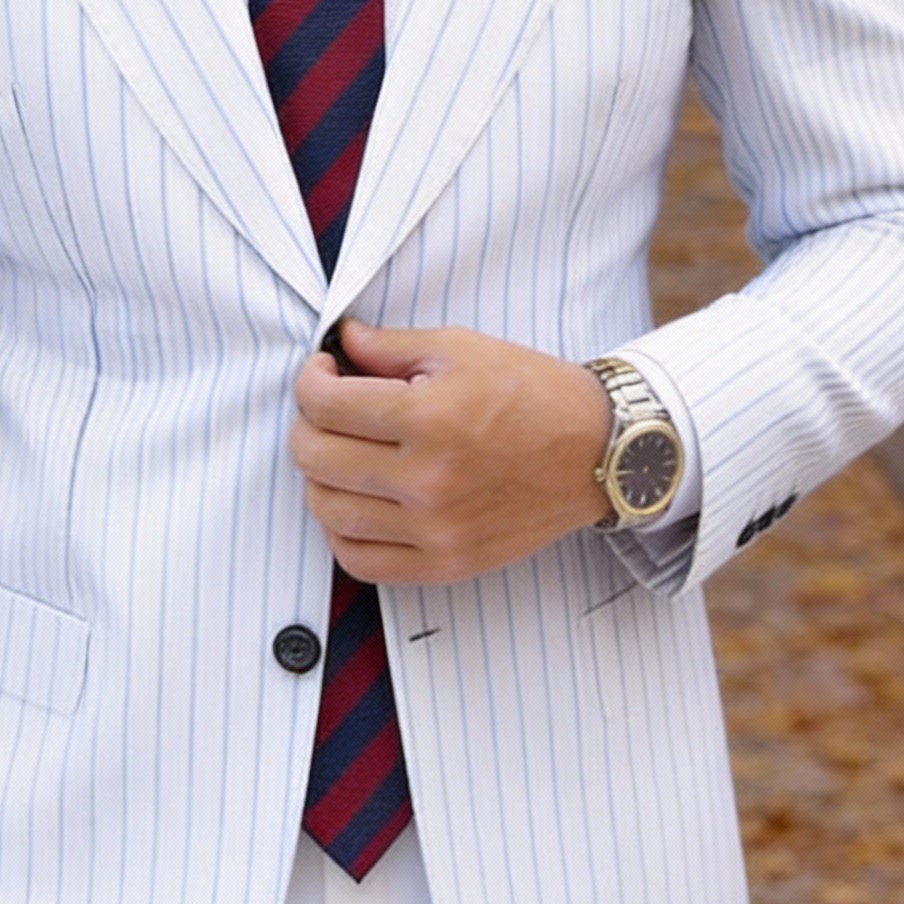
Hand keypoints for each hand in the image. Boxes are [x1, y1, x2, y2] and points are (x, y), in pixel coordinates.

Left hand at [290, 319, 613, 585]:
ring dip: (318, 479)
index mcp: (430, 416)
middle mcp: (428, 478)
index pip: (325, 404)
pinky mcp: (446, 562)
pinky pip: (361, 562)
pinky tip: (355, 504)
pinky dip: (341, 534)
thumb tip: (340, 341)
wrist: (597, 452)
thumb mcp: (463, 348)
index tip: (323, 374)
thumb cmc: (533, 394)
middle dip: (306, 426)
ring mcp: (435, 528)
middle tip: (324, 411)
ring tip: (339, 455)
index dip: (309, 381)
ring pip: (329, 512)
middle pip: (316, 458)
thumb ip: (392, 346)